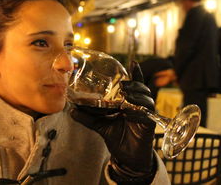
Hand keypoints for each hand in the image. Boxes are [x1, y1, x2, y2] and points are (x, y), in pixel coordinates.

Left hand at [70, 61, 155, 177]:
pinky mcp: (149, 125)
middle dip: (134, 83)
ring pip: (146, 98)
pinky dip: (139, 108)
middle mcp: (139, 106)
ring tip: (126, 92)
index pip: (134, 86)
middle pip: (141, 89)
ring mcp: (145, 115)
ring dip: (137, 93)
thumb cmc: (117, 138)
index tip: (132, 62)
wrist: (126, 158)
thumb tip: (71, 110)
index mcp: (129, 103)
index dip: (135, 74)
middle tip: (122, 84)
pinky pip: (147, 113)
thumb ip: (87, 117)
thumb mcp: (99, 125)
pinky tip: (131, 107)